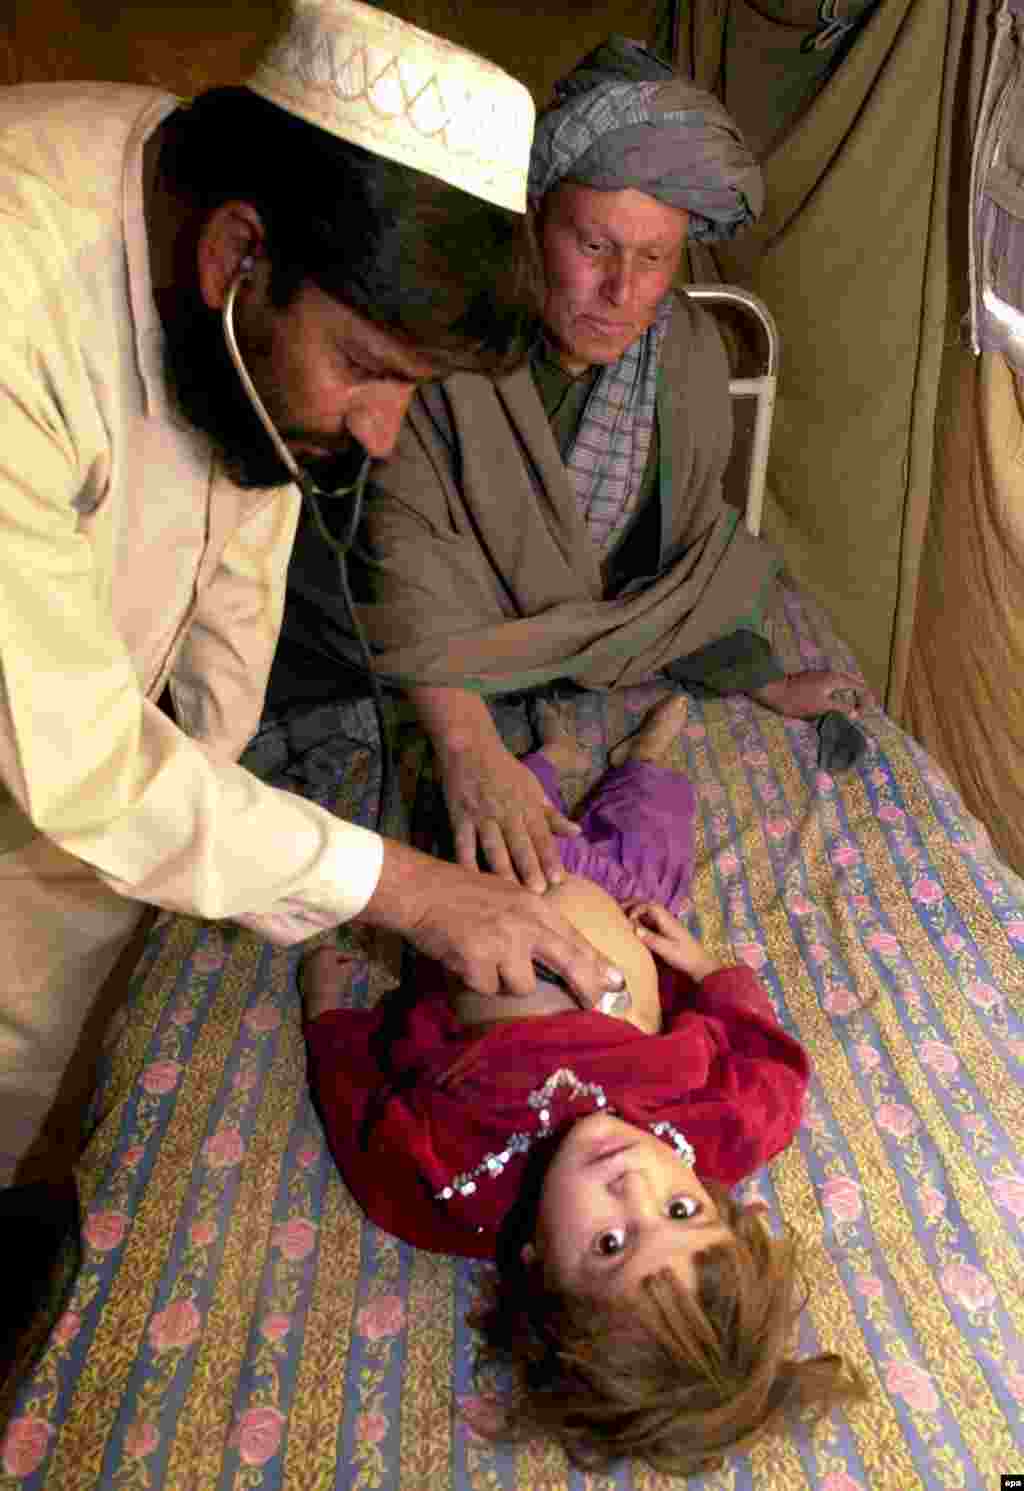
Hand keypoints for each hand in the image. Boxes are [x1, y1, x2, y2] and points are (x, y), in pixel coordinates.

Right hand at [361, 837, 624, 1002]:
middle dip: (588, 986)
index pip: (575, 938)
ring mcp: (504, 942)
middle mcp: (526, 923)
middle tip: (598, 1004)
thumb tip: (560, 952)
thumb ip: (534, 922)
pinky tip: (464, 958)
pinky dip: (477, 981)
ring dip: (505, 980)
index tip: (616, 981)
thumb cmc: (461, 894)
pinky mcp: (480, 961)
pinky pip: (489, 988)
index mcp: (535, 905)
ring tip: (483, 957)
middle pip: (570, 961)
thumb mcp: (508, 897)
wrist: (422, 890)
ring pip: (523, 985)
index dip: (598, 963)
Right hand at [440, 735, 580, 892]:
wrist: (471, 747)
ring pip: (493, 846)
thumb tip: (577, 832)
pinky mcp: (460, 816)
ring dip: (502, 869)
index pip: (542, 836)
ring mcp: (482, 815)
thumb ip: (552, 815)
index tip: (559, 880)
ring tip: (509, 892)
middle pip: (520, 844)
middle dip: (529, 868)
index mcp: (527, 806)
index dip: (550, 858)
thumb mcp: (533, 788)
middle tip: (538, 893)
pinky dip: (465, 862)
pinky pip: (463, 843)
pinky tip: (471, 880)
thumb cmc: (505, 770)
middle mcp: (507, 811)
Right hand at [624, 901, 719, 980]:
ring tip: (621, 916)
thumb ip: (651, 939)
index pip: (651, 906)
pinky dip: (639, 921)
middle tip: (618, 909)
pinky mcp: (664, 933)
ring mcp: (665, 926)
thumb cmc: (685, 957)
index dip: (637, 908)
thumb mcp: (667, 950)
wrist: (700, 965)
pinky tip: (631, 927)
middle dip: (633, 905)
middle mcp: (666, 919)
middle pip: (648, 905)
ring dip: (635, 912)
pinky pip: (649, 922)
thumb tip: (634, 928)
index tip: (629, 920)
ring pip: (648, 913)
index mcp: (668, 920)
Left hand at [750, 669, 863, 718]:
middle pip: (852, 680)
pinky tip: (836, 697)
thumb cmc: (798, 700)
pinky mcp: (814, 679)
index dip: (864, 700)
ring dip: (850, 689)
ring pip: (842, 680)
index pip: (859, 687)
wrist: (775, 691)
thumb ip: (841, 708)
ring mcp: (822, 675)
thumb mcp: (822, 707)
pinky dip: (840, 688)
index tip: (862, 713)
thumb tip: (855, 713)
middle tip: (864, 705)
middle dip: (860, 692)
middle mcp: (831, 674)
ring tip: (854, 701)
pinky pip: (833, 682)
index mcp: (836, 679)